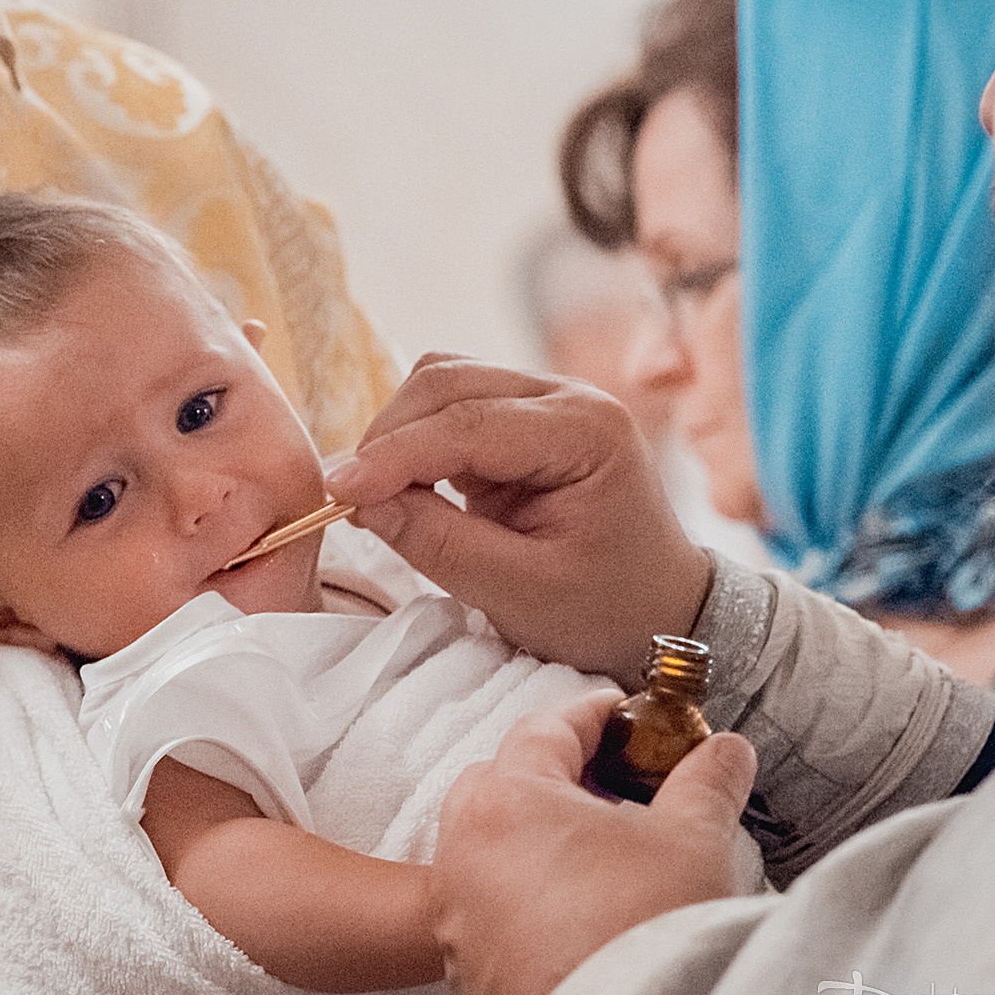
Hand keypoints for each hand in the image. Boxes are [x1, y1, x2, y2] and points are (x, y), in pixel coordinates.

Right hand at [327, 356, 711, 687]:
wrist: (656, 612)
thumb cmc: (606, 608)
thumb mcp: (522, 592)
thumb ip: (441, 544)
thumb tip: (364, 503)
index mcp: (588, 431)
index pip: (468, 424)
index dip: (394, 455)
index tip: (339, 492)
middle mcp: (568, 396)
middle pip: (446, 382)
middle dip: (388, 438)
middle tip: (352, 501)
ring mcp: (544, 400)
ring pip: (439, 385)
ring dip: (397, 435)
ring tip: (377, 497)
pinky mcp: (519, 418)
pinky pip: (447, 408)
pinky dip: (413, 442)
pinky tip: (403, 488)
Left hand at [431, 689, 757, 994]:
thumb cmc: (646, 936)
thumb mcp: (693, 840)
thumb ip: (707, 782)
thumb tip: (725, 751)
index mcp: (508, 799)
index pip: (546, 728)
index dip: (596, 715)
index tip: (629, 716)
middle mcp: (463, 849)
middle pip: (500, 782)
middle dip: (553, 774)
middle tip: (613, 784)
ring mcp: (455, 913)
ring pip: (485, 848)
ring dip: (532, 839)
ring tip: (599, 855)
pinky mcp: (463, 969)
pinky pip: (485, 910)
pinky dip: (520, 897)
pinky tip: (575, 915)